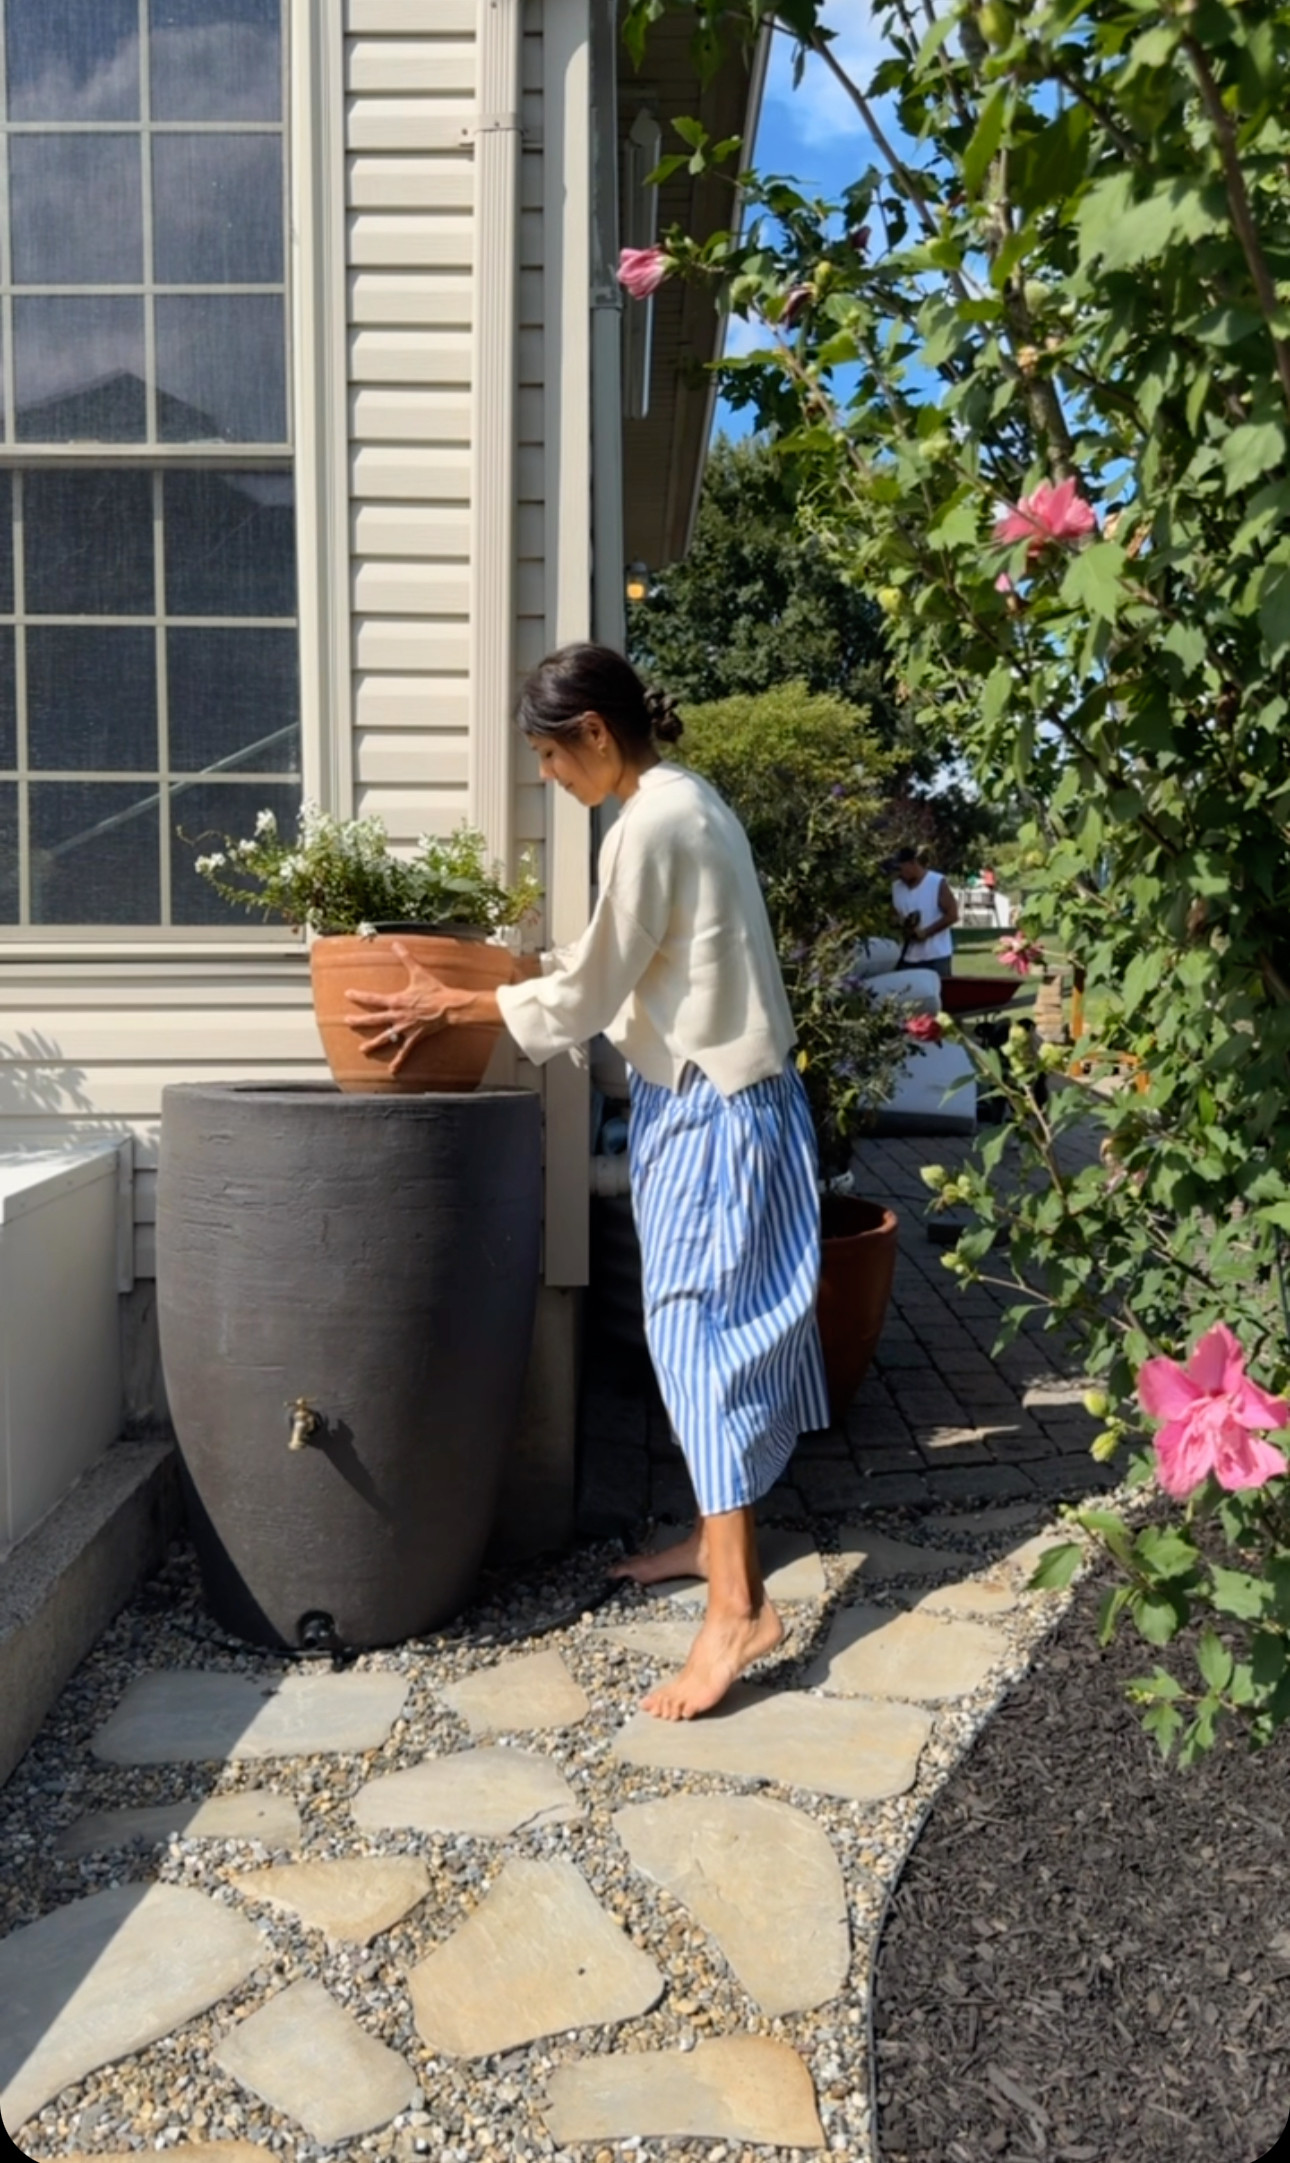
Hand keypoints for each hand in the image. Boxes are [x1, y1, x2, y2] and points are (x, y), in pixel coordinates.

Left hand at [344, 940, 471, 1075]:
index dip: (359, 996)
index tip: (347, 994)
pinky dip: (399, 1061)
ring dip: (373, 1044)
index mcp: (396, 1000)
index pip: (373, 998)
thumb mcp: (418, 972)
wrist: (449, 1006)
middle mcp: (397, 1016)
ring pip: (385, 1038)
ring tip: (362, 1050)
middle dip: (359, 1021)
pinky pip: (405, 1051)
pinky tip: (392, 1070)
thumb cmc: (434, 990)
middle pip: (374, 1019)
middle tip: (347, 1021)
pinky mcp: (414, 1037)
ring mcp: (405, 1028)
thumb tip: (396, 943)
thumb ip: (405, 958)